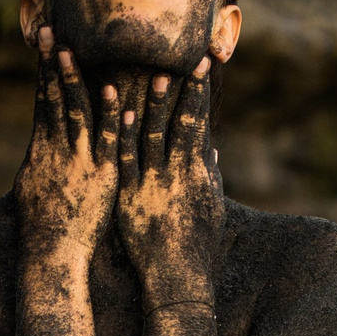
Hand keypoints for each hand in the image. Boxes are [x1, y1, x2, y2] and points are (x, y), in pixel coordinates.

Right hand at [13, 27, 118, 254]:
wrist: (52, 254)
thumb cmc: (42, 226)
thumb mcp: (35, 186)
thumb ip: (42, 161)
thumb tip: (41, 143)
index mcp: (42, 149)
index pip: (43, 100)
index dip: (44, 71)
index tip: (45, 43)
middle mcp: (58, 150)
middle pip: (55, 99)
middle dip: (52, 65)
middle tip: (50, 33)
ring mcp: (79, 161)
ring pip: (76, 114)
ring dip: (74, 82)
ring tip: (71, 52)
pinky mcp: (101, 176)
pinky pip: (107, 143)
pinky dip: (110, 118)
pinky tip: (112, 95)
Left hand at [114, 57, 222, 301]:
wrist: (178, 276)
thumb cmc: (197, 245)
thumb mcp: (210, 207)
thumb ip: (210, 176)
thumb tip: (212, 151)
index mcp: (198, 173)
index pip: (199, 124)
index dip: (200, 95)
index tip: (200, 68)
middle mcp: (179, 174)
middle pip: (181, 124)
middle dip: (183, 91)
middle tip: (183, 60)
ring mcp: (155, 184)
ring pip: (155, 137)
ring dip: (157, 106)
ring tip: (158, 76)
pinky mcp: (132, 197)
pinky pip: (128, 161)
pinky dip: (126, 138)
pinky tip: (124, 114)